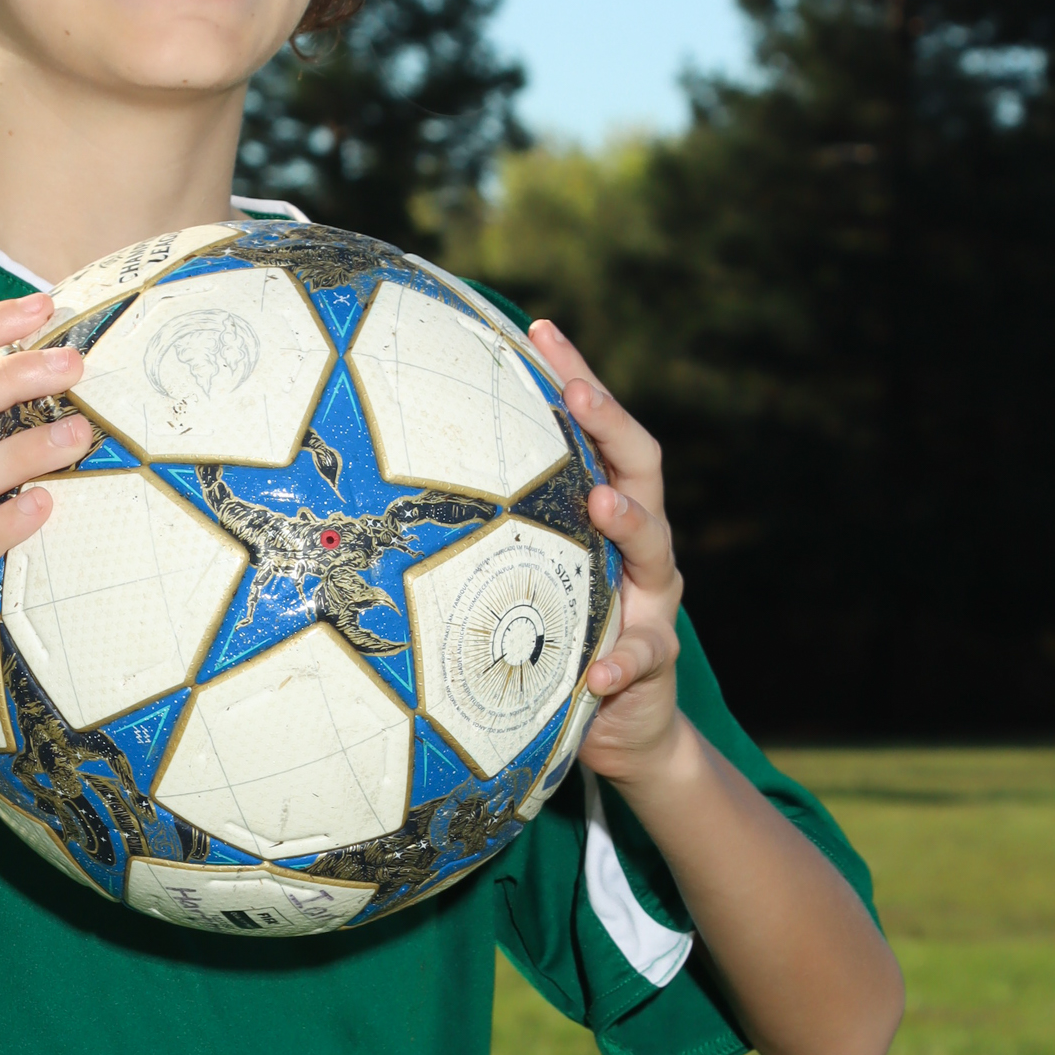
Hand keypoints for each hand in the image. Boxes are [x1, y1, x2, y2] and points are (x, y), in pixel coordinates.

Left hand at [527, 318, 685, 788]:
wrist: (622, 724)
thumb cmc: (558, 633)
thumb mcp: (528, 574)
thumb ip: (496, 531)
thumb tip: (398, 476)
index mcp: (608, 514)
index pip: (600, 432)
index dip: (578, 378)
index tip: (541, 330)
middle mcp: (641, 547)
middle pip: (642, 467)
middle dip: (611, 425)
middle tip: (578, 394)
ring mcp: (653, 601)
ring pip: (655, 549)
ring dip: (629, 521)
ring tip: (602, 503)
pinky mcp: (653, 662)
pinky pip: (644, 657)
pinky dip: (623, 660)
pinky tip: (600, 668)